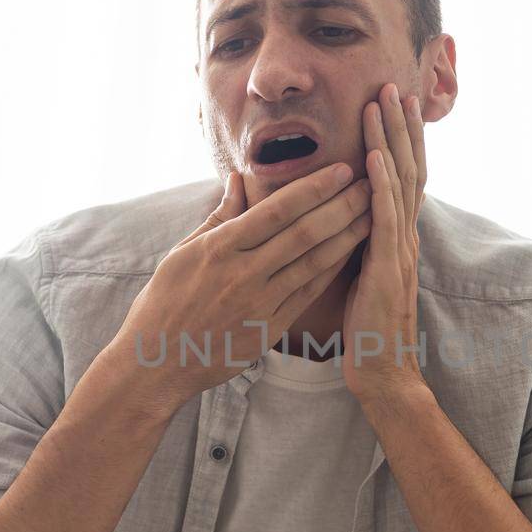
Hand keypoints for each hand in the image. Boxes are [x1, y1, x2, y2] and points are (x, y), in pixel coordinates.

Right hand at [111, 164, 372, 415]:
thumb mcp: (183, 253)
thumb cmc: (165, 303)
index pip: (277, 210)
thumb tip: (238, 180)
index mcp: (220, 248)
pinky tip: (352, 252)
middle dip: (341, 205)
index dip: (314, 188)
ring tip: (373, 212)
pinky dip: (333, 270)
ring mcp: (260, 302)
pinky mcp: (270, 328)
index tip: (341, 169)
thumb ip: (218, 217)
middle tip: (371, 183)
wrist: (157, 363)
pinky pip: (309, 293)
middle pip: (304, 232)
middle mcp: (244, 273)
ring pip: (313, 262)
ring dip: (347, 235)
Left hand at [343, 82, 427, 403]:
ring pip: (400, 183)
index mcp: (395, 237)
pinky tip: (375, 158)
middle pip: (407, 168)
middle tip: (392, 84)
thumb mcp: (360, 272)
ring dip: (392, 140)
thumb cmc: (367, 328)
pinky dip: (383, 185)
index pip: (400, 175)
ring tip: (384, 103)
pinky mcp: (390, 269)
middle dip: (400, 125)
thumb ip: (356, 240)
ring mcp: (401, 251)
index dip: (397, 138)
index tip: (388, 102)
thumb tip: (340, 213)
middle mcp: (404, 237)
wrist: (383, 372)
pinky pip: (386, 220)